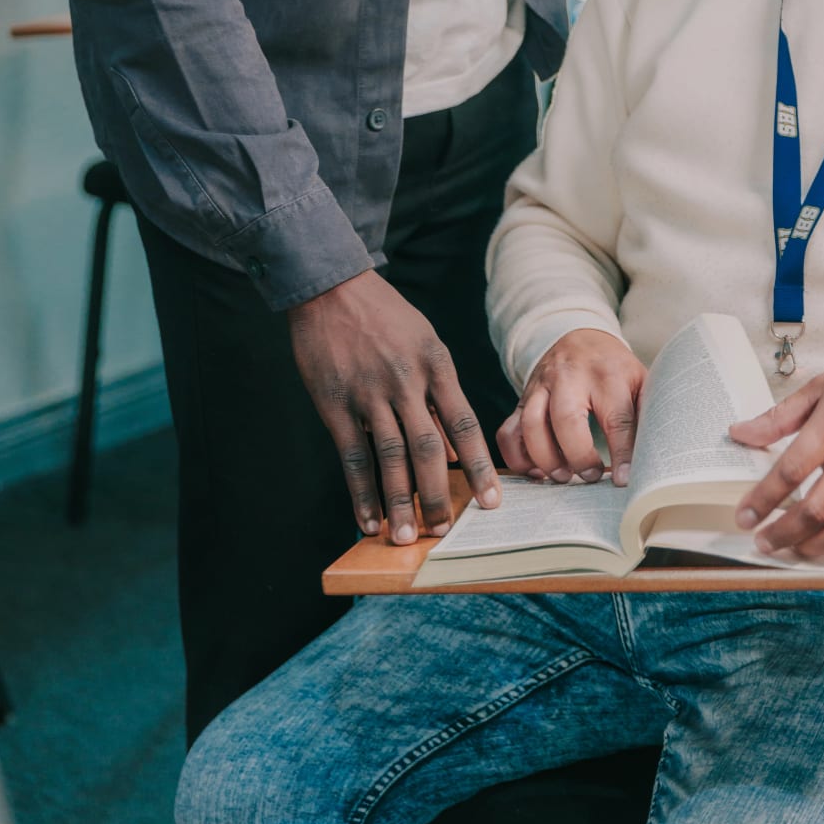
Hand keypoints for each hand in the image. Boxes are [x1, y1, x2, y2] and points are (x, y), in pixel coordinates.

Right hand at [287, 270, 499, 543]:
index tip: (491, 500)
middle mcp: (407, 381)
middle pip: (429, 448)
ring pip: (391, 456)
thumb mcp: (424, 341)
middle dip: (437, 494)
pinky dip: (361, 491)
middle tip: (443, 532)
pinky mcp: (336, 403)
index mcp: (436, 363)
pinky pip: (352, 455)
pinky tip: (367, 519)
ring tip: (404, 536)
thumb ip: (439, 391)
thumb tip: (452, 447)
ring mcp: (369, 393)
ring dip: (399, 501)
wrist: (332, 287)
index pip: (464, 423)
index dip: (479, 465)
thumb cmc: (385, 317)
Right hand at [498, 330, 645, 485]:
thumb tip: (653, 459)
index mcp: (608, 374)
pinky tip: (537, 471)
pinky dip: (517, 456)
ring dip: (545, 458)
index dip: (621, 453)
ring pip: (532, 423)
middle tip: (590, 476)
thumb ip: (646, 414)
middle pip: (567, 418)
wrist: (580, 339)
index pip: (617, 418)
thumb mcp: (639, 381)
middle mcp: (570, 376)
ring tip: (563, 477)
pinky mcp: (522, 398)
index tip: (623, 480)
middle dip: (577, 455)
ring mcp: (541, 386)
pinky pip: (509, 430)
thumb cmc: (615, 369)